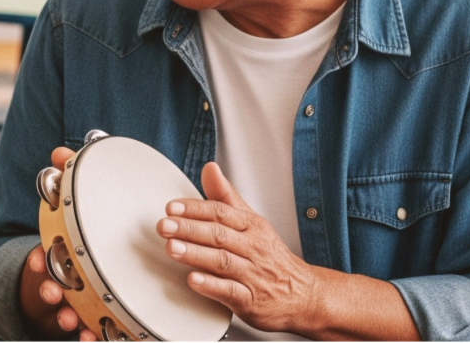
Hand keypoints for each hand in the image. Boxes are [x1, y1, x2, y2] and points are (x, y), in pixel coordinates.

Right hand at [18, 147, 97, 340]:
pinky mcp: (96, 316)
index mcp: (58, 255)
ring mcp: (77, 301)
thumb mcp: (77, 208)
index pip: (42, 257)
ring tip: (72, 323)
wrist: (94, 269)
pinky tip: (94, 338)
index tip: (38, 260)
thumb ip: (67, 181)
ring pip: (67, 314)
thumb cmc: (84, 236)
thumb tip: (58, 152)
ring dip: (66, 319)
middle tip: (51, 292)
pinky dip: (91, 336)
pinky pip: (94, 330)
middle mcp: (63, 280)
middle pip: (50, 289)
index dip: (38, 261)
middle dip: (48, 292)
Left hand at [156, 162, 315, 333]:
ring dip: (195, 254)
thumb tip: (209, 168)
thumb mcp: (252, 222)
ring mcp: (252, 275)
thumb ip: (226, 196)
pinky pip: (230, 292)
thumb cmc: (271, 257)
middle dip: (189, 229)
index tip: (171, 207)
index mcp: (252, 226)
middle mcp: (253, 248)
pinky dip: (211, 286)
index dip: (195, 209)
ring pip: (222, 261)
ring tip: (172, 248)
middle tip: (165, 226)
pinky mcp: (250, 301)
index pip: (221, 212)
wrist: (304, 295)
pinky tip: (193, 280)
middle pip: (218, 234)